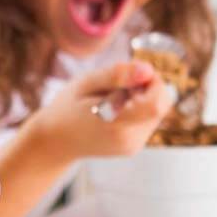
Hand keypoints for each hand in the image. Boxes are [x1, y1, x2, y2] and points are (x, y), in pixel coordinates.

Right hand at [27, 61, 173, 158]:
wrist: (55, 141)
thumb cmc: (67, 107)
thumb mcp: (85, 84)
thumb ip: (116, 75)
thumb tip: (147, 69)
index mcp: (116, 124)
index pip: (157, 103)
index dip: (154, 82)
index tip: (134, 72)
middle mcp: (129, 139)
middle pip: (162, 106)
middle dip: (149, 88)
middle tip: (121, 83)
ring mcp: (133, 146)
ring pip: (157, 113)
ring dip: (143, 98)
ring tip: (113, 97)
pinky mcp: (133, 147)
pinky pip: (148, 121)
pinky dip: (138, 109)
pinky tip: (115, 108)